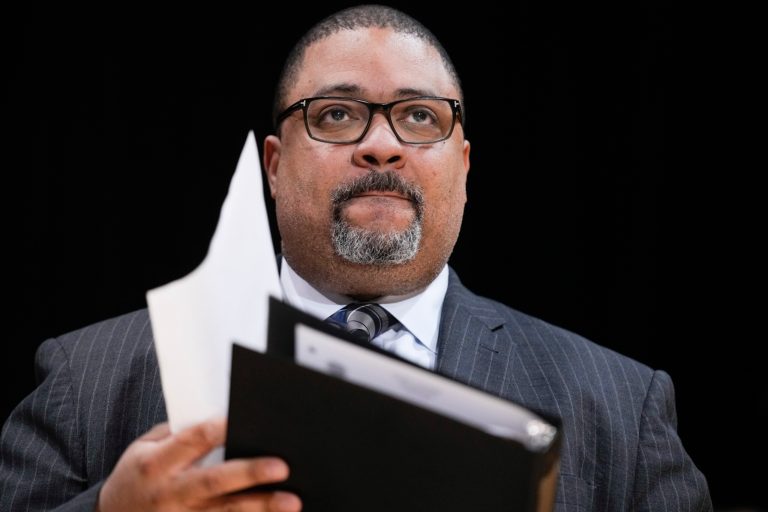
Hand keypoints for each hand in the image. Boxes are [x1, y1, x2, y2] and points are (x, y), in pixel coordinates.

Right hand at [98, 418, 300, 510]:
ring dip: (261, 507)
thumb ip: (177, 434)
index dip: (219, 429)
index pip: (192, 441)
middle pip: (214, 481)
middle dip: (249, 473)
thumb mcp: (143, 448)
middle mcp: (171, 492)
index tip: (244, 420)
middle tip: (282, 466)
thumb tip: (220, 417)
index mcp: (157, 463)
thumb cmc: (136, 475)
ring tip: (291, 502)